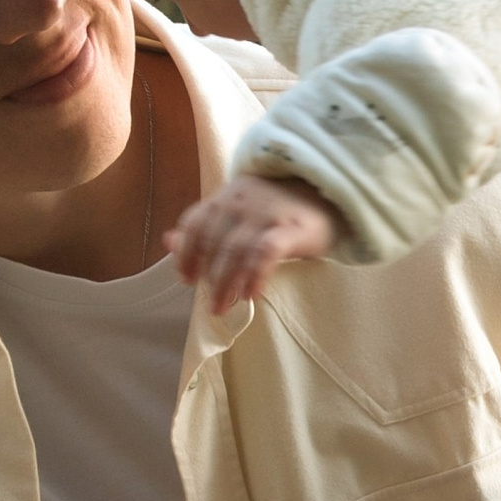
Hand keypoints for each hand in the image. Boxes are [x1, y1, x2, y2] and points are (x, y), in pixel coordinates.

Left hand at [167, 169, 344, 314]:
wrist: (332, 192)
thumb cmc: (283, 208)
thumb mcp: (241, 213)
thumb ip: (206, 227)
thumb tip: (168, 241)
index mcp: (226, 197)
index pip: (195, 222)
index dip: (186, 253)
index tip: (187, 279)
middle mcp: (241, 201)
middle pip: (214, 242)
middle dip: (208, 277)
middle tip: (212, 305)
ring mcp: (267, 212)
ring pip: (235, 250)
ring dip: (226, 283)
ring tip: (224, 307)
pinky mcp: (292, 227)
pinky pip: (265, 252)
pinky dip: (254, 275)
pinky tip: (251, 294)